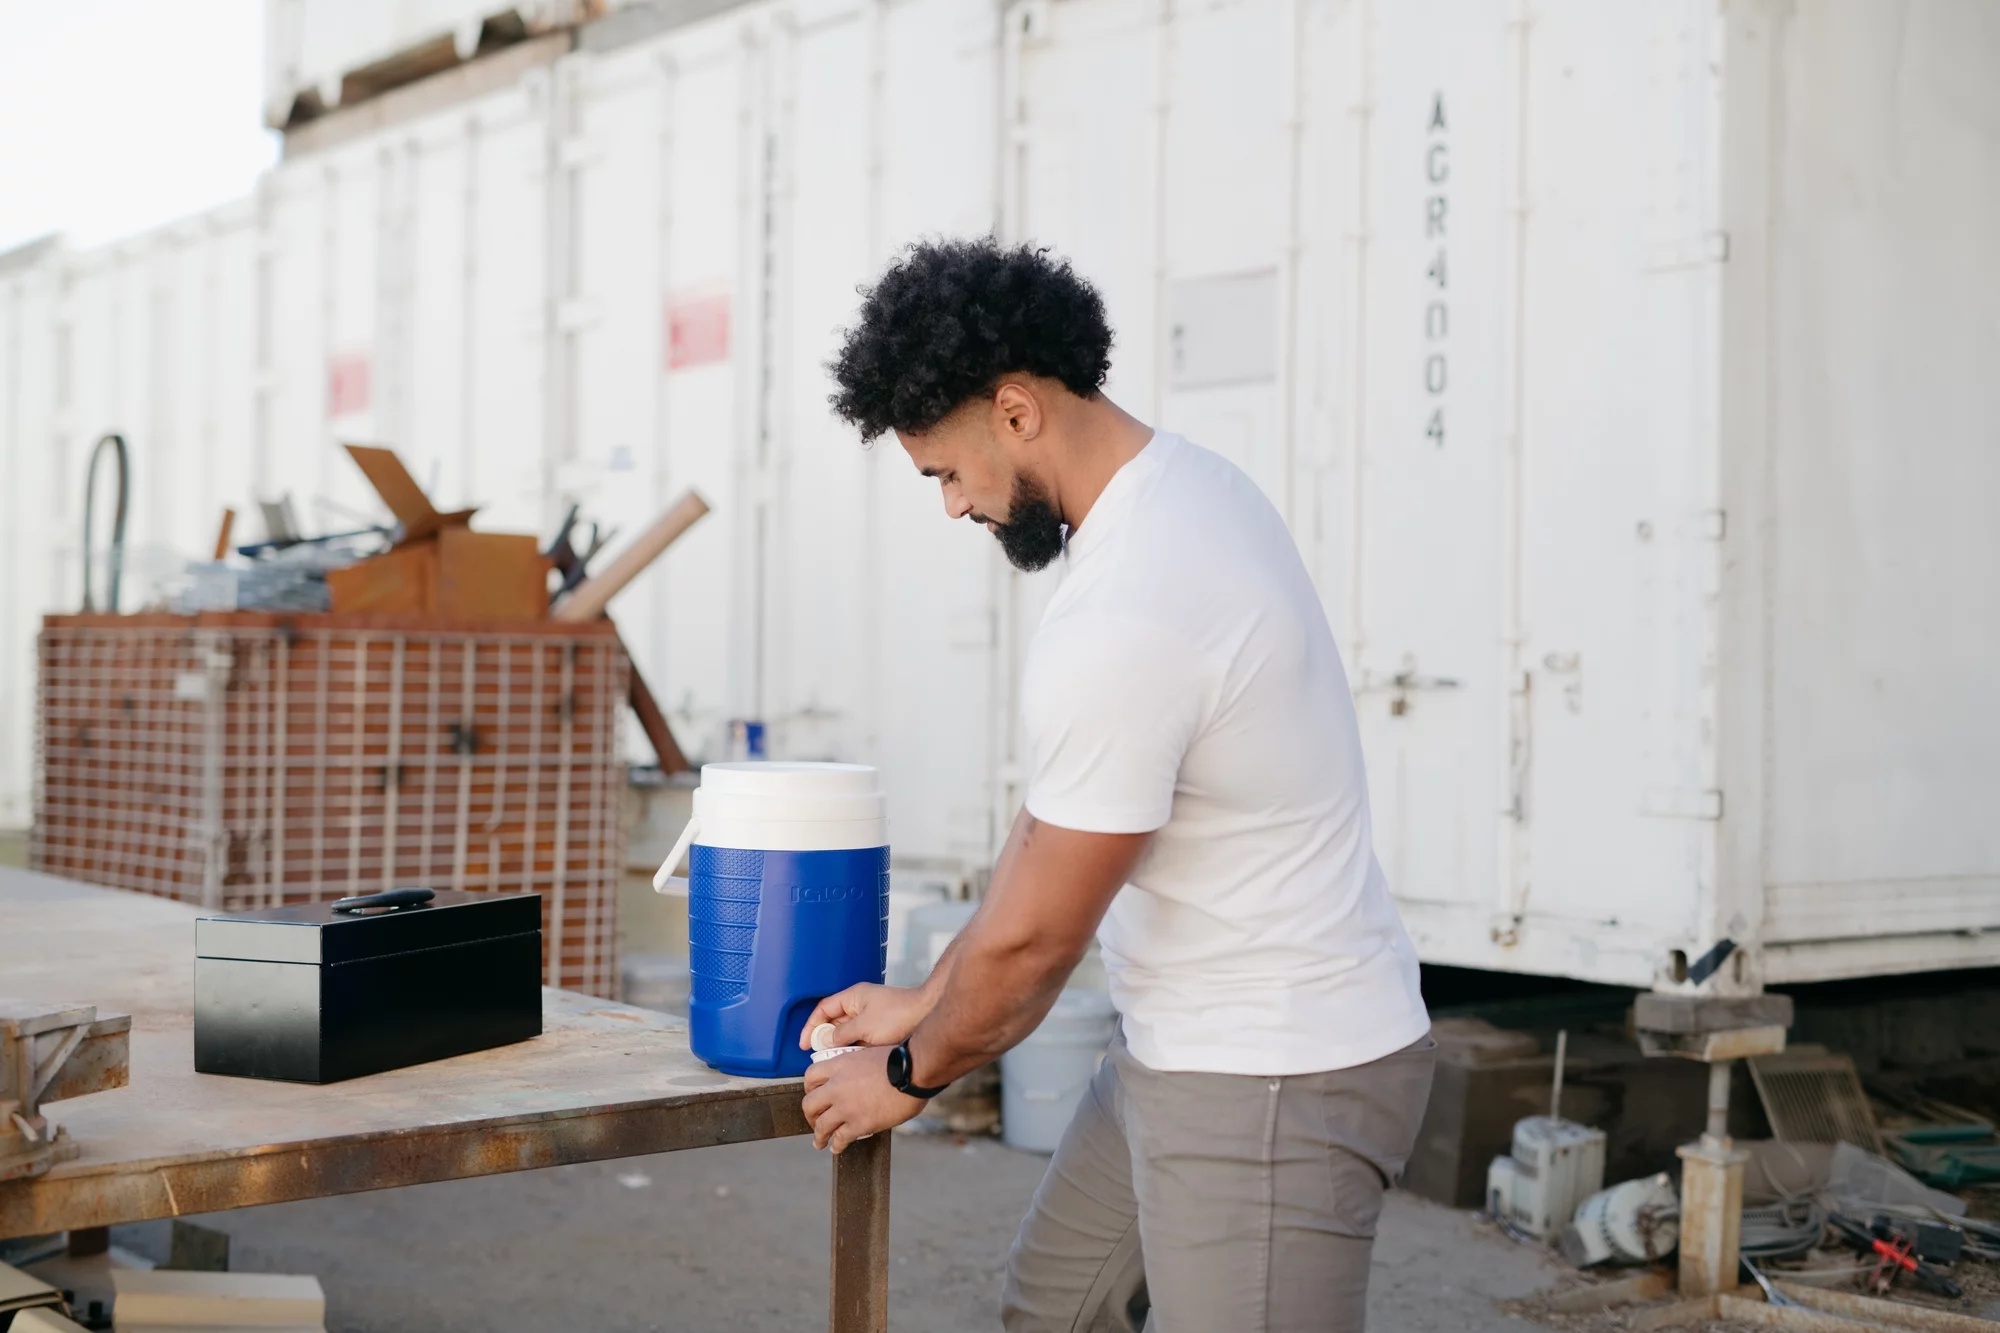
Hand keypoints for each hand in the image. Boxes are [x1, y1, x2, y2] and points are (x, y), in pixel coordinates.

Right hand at [797, 983, 932, 1050]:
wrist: (928, 1015)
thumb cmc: (899, 1015)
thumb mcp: (864, 1027)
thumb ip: (842, 1034)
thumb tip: (827, 1042)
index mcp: (853, 997)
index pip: (823, 1009)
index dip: (811, 1026)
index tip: (805, 1043)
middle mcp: (860, 1005)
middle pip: (833, 1022)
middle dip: (824, 1039)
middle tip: (818, 1056)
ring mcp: (871, 1017)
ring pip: (846, 1033)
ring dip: (840, 1046)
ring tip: (834, 1061)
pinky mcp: (880, 1029)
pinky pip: (859, 1039)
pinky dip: (854, 1049)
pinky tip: (852, 1061)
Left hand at [801, 1045, 926, 1152]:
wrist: (913, 1071)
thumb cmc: (899, 1058)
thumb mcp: (869, 1052)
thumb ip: (857, 1065)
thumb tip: (859, 1073)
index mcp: (840, 1065)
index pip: (811, 1076)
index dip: (810, 1088)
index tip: (814, 1095)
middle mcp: (837, 1086)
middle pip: (810, 1104)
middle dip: (810, 1115)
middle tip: (814, 1120)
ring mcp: (846, 1107)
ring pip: (821, 1125)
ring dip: (819, 1135)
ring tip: (819, 1141)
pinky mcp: (859, 1123)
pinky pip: (840, 1138)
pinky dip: (836, 1145)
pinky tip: (836, 1148)